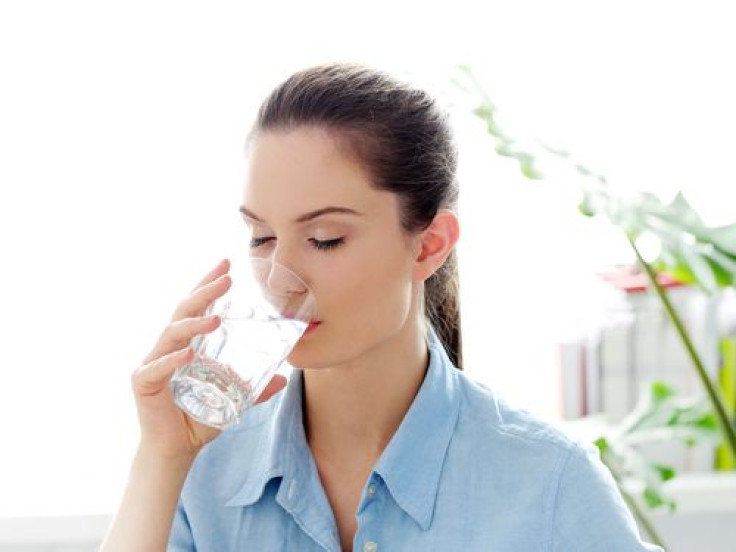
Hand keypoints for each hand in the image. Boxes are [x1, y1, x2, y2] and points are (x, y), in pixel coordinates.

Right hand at [131, 259, 285, 459]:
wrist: (176, 449)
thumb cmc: (198, 419)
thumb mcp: (233, 400)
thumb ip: (255, 388)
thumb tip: (284, 378)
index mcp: (186, 345)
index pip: (196, 308)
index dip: (209, 285)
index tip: (227, 265)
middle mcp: (167, 348)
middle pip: (184, 311)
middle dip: (205, 292)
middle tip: (227, 277)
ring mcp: (153, 363)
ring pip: (171, 335)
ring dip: (194, 325)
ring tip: (217, 318)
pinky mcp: (143, 383)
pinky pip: (157, 368)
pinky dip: (172, 361)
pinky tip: (188, 355)